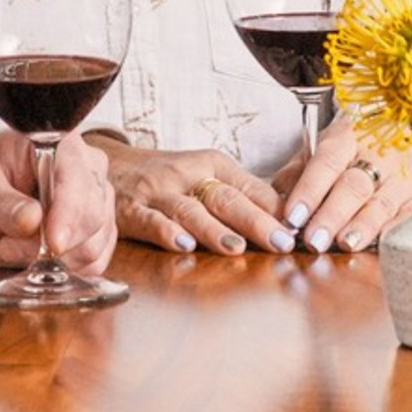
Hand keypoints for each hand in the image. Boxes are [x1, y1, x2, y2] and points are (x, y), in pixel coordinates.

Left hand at [0, 130, 114, 273]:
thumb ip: (3, 205)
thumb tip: (34, 220)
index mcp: (57, 144)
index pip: (77, 180)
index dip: (68, 214)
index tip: (53, 245)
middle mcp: (85, 167)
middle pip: (93, 215)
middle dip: (52, 244)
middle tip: (7, 244)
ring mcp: (94, 199)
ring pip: (95, 243)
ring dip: (55, 259)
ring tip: (14, 245)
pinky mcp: (95, 230)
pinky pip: (94, 261)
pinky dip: (65, 269)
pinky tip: (36, 258)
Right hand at [99, 136, 294, 254]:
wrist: (110, 164)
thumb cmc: (168, 176)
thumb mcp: (207, 173)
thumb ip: (243, 195)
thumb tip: (290, 218)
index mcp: (213, 165)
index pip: (251, 187)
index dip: (277, 209)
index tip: (301, 230)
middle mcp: (189, 175)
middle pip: (226, 198)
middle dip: (256, 221)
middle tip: (281, 242)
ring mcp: (159, 193)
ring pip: (190, 211)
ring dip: (214, 230)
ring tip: (236, 246)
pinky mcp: (131, 210)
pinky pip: (150, 221)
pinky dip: (167, 233)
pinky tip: (183, 246)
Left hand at [277, 117, 411, 251]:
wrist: (386, 139)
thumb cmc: (340, 154)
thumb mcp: (312, 155)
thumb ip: (294, 178)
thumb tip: (276, 208)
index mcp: (347, 136)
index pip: (327, 161)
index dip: (310, 190)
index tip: (293, 217)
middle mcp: (378, 150)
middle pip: (354, 185)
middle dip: (332, 215)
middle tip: (314, 240)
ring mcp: (402, 172)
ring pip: (381, 202)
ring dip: (361, 227)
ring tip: (344, 245)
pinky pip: (405, 216)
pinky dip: (388, 231)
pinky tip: (374, 245)